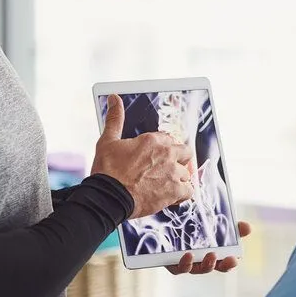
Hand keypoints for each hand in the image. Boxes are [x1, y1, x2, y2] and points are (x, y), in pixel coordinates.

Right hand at [91, 94, 194, 218]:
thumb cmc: (107, 171)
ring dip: (178, 178)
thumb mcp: (107, 141)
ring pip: (186, 173)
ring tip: (164, 185)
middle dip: (178, 160)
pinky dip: (182, 194)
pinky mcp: (174, 192)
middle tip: (164, 169)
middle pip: (185, 152)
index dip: (163, 148)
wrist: (108, 198)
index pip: (169, 139)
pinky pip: (189, 191)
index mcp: (152, 140)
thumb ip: (115, 118)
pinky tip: (172, 196)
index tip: (156, 156)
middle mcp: (166, 154)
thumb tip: (114, 98)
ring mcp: (172, 173)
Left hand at [165, 221, 252, 274]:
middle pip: (213, 267)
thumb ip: (231, 226)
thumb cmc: (194, 225)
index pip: (224, 262)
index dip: (230, 262)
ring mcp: (186, 263)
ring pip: (197, 269)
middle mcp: (199, 261)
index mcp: (212, 253)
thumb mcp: (213, 223)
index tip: (235, 258)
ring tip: (212, 255)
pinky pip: (178, 267)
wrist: (166, 221)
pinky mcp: (171, 262)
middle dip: (223, 265)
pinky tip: (188, 255)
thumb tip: (248, 227)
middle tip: (230, 259)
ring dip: (207, 264)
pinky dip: (185, 263)